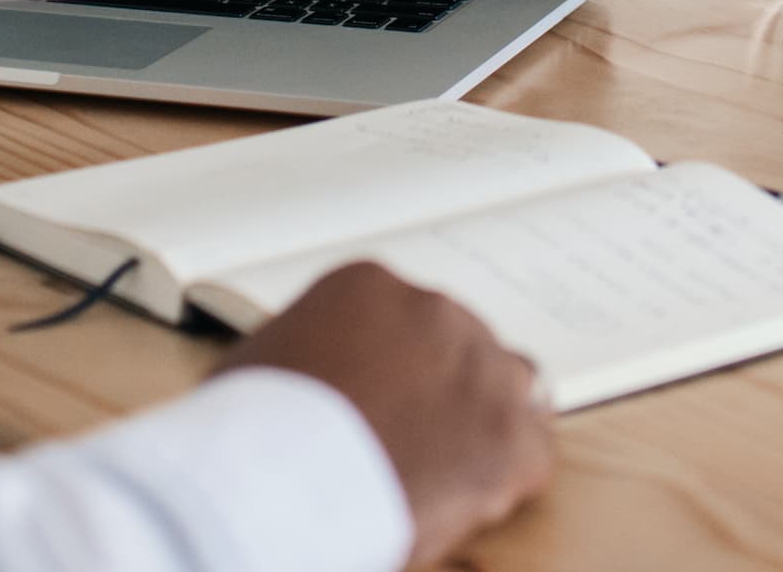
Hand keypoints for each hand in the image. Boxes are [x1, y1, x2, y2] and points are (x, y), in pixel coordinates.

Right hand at [215, 262, 547, 568]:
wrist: (277, 483)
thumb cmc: (249, 433)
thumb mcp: (259, 364)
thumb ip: (304, 352)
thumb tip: (300, 370)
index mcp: (370, 287)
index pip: (404, 315)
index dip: (396, 364)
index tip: (383, 395)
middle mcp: (435, 312)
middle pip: (458, 344)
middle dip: (440, 388)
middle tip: (410, 438)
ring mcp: (481, 370)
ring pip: (508, 384)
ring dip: (483, 419)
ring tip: (448, 464)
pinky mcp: (510, 437)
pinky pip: (533, 448)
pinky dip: (508, 473)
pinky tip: (471, 495)